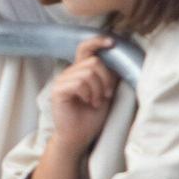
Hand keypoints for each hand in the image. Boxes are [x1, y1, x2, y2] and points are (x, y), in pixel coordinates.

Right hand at [47, 37, 118, 156]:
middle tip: (106, 95)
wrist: (79, 137)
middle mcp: (69, 73)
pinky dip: (88, 94)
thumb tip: (120, 62)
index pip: (85, 48)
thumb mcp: (106, 94)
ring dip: (98, 89)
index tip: (112, 42)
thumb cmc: (91, 117)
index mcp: (79, 71)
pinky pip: (79, 83)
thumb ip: (109, 78)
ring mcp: (61, 81)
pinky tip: (88, 103)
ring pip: (88, 73)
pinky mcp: (58, 90)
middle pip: (94, 62)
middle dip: (106, 79)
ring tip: (96, 102)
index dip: (97, 42)